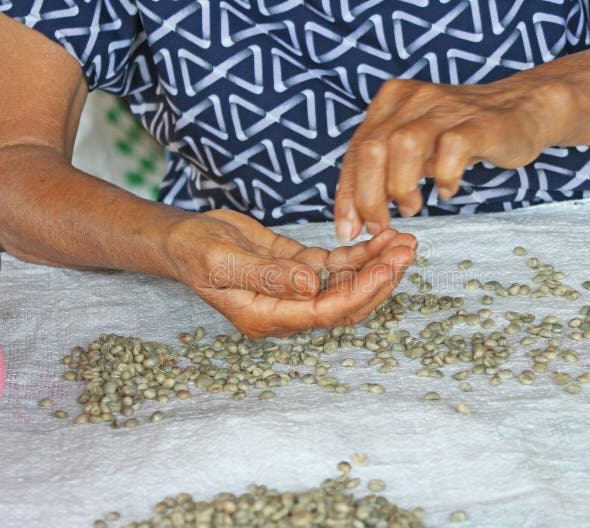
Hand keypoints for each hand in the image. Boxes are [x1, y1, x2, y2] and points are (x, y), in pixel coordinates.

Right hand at [165, 210, 416, 336]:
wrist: (182, 239)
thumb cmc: (194, 252)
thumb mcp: (223, 262)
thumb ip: (267, 276)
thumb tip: (311, 285)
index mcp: (269, 316)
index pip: (326, 311)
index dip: (361, 291)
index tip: (387, 266)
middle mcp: (288, 308)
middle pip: (346, 302)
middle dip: (380, 278)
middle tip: (407, 249)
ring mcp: (296, 289)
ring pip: (347, 283)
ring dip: (376, 264)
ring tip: (405, 241)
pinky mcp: (299, 268)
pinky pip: (337, 265)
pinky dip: (360, 252)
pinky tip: (381, 237)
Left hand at [334, 77, 565, 239]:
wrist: (521, 109)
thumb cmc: (461, 134)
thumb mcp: (415, 147)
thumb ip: (385, 169)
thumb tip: (355, 215)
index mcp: (391, 101)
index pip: (357, 150)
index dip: (347, 194)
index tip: (347, 228)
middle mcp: (414, 98)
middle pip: (373, 148)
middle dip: (368, 196)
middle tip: (378, 225)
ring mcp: (446, 108)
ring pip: (404, 145)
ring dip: (401, 186)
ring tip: (412, 207)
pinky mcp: (479, 123)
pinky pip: (452, 149)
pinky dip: (444, 177)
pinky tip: (446, 190)